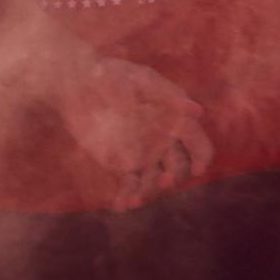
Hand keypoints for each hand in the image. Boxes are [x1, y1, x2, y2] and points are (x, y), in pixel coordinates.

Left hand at [45, 48, 213, 206]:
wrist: (77, 85)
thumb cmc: (113, 75)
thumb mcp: (140, 80)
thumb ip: (167, 96)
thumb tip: (197, 110)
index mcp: (175, 120)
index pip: (198, 144)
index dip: (202, 158)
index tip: (197, 170)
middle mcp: (164, 141)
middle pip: (179, 167)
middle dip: (173, 176)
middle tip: (161, 180)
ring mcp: (145, 155)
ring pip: (155, 180)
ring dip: (148, 191)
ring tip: (133, 199)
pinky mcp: (123, 164)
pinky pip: (131, 184)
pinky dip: (127, 195)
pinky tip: (120, 205)